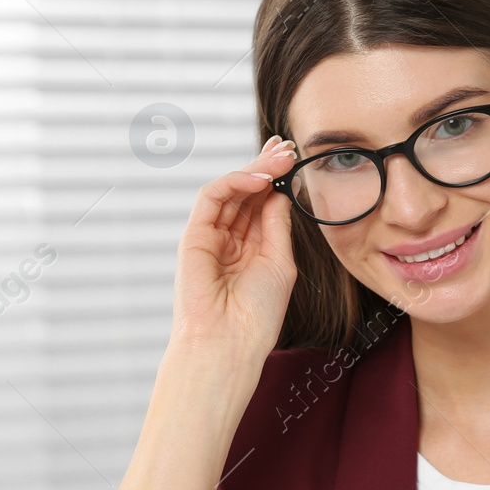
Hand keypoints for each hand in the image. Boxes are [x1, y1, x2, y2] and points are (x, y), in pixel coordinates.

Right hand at [171, 134, 299, 360]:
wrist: (230, 343)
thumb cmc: (257, 314)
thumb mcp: (280, 263)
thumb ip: (277, 226)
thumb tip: (280, 192)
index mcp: (251, 246)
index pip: (262, 203)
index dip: (276, 179)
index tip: (295, 159)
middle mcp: (229, 238)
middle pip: (247, 191)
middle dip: (267, 166)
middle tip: (289, 147)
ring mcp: (210, 235)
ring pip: (231, 189)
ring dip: (256, 169)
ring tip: (281, 157)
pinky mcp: (194, 236)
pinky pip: (211, 197)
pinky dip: (235, 182)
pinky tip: (259, 178)